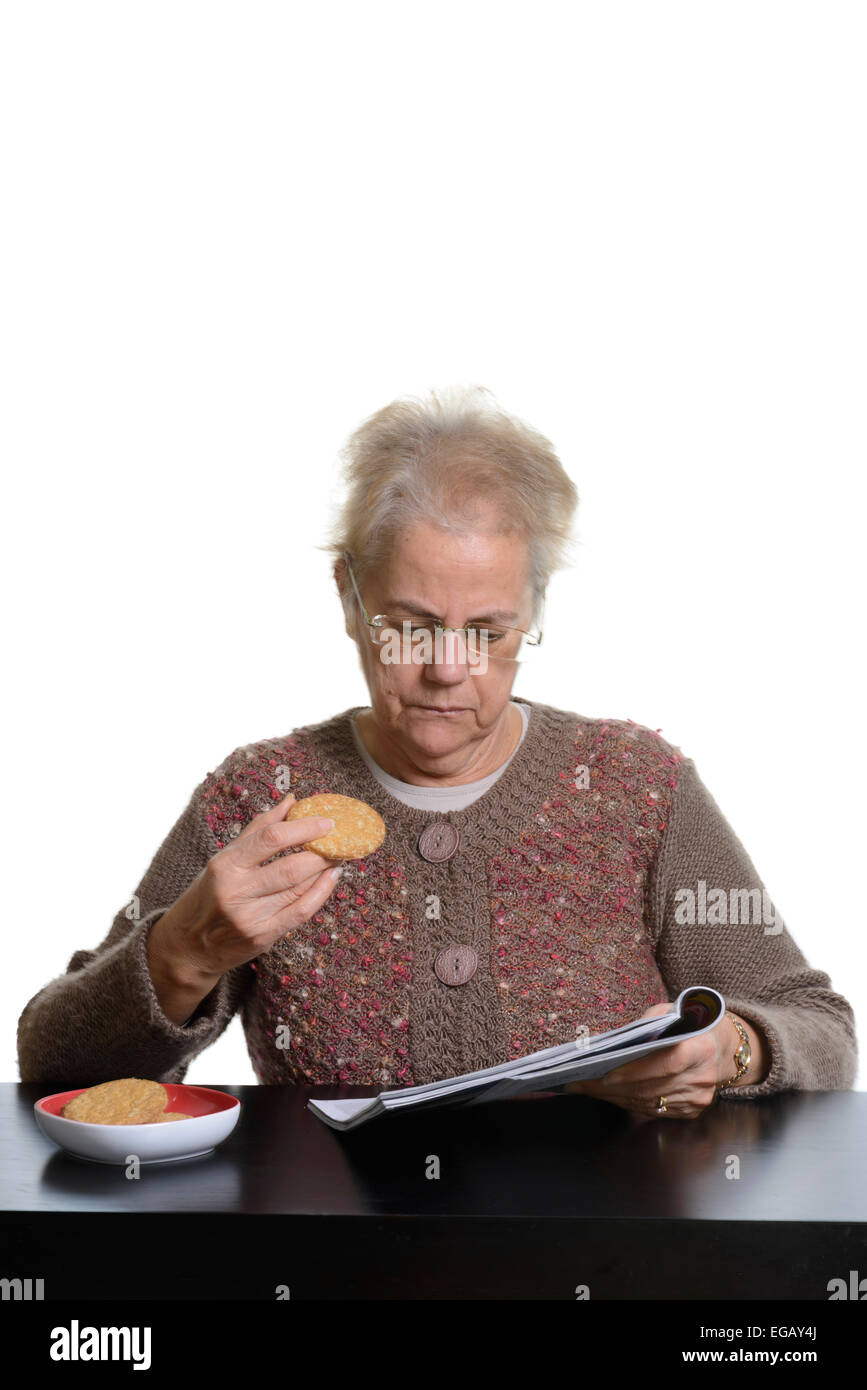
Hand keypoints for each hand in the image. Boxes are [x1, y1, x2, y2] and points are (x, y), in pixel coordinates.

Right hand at [150, 791, 341, 986]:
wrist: (188, 947)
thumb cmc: (208, 895)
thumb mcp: (224, 859)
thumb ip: (258, 829)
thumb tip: (291, 801)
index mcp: (225, 865)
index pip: (271, 839)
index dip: (303, 828)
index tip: (326, 821)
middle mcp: (236, 891)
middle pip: (290, 867)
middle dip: (321, 852)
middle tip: (340, 840)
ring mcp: (250, 917)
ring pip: (298, 889)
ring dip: (324, 870)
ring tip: (337, 855)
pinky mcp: (262, 937)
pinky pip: (301, 912)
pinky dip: (321, 893)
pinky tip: (331, 878)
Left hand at [563, 1002, 740, 1118]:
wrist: (724, 1048)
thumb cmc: (691, 1023)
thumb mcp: (673, 1012)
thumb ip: (648, 1024)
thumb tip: (614, 1042)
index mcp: (701, 1048)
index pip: (665, 1064)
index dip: (634, 1072)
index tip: (605, 1075)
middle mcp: (703, 1077)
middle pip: (652, 1087)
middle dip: (611, 1087)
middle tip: (579, 1082)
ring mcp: (699, 1098)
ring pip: (649, 1102)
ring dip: (614, 1097)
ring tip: (586, 1088)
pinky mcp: (692, 1111)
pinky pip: (654, 1110)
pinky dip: (628, 1103)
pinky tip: (608, 1095)